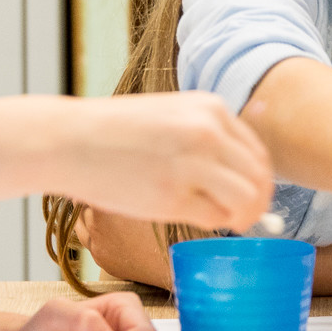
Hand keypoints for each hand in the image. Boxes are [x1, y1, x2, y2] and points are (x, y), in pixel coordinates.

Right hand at [0, 91, 273, 231]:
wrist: (72, 140)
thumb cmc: (120, 131)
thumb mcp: (172, 113)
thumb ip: (211, 131)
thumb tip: (258, 153)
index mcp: (210, 109)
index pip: (259, 152)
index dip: (259, 179)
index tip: (249, 193)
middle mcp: (207, 133)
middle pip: (259, 178)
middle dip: (258, 201)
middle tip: (244, 216)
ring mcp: (191, 164)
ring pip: (246, 199)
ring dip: (242, 216)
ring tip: (225, 219)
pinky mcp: (172, 196)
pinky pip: (214, 217)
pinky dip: (213, 222)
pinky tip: (195, 216)